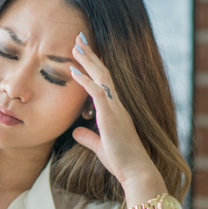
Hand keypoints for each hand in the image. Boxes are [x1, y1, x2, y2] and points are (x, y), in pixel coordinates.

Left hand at [69, 33, 158, 187]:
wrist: (134, 170)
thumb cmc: (120, 160)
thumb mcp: (98, 146)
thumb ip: (88, 136)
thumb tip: (76, 131)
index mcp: (115, 109)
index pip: (103, 81)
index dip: (92, 66)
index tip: (81, 53)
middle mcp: (117, 104)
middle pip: (103, 72)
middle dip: (91, 55)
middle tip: (79, 38)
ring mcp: (115, 108)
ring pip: (101, 76)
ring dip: (88, 60)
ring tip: (76, 45)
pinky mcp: (111, 115)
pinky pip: (97, 92)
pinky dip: (84, 80)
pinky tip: (73, 70)